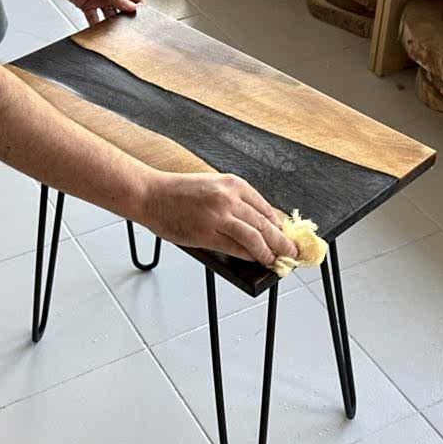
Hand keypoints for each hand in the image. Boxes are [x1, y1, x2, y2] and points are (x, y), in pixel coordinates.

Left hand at [47, 0, 142, 25]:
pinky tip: (100, 32)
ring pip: (109, 17)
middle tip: (131, 29)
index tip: (143, 18)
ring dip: (112, 24)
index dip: (139, 7)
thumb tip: (131, 7)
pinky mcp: (87, 6)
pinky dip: (96, 27)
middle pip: (123, 9)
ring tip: (116, 32)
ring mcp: (99, 0)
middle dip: (126, 18)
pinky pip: (94, 20)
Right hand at [142, 173, 297, 265]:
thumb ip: (234, 201)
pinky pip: (235, 247)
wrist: (151, 193)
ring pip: (255, 237)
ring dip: (269, 251)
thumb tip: (256, 223)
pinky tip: (255, 260)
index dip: (279, 225)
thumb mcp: (212, 186)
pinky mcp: (206, 233)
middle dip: (282, 240)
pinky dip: (249, 255)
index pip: (265, 207)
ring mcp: (218, 216)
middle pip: (265, 223)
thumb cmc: (178, 191)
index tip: (286, 234)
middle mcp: (228, 198)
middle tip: (292, 251)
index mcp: (233, 183)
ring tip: (276, 260)